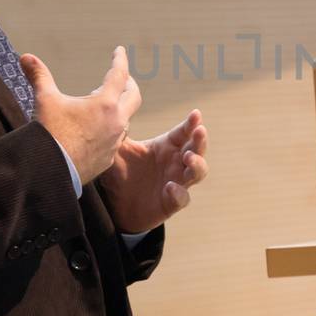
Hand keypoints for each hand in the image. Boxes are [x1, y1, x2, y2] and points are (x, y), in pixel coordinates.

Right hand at [20, 47, 141, 182]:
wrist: (49, 170)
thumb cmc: (49, 133)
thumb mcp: (45, 100)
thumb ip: (39, 76)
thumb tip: (26, 57)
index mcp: (105, 104)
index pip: (119, 74)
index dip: (120, 60)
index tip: (120, 51)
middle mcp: (116, 122)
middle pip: (134, 96)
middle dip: (129, 84)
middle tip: (121, 78)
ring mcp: (114, 142)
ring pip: (126, 120)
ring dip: (120, 108)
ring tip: (106, 104)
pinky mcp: (108, 158)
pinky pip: (117, 140)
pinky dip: (112, 130)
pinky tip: (99, 130)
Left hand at [97, 109, 208, 233]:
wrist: (114, 205)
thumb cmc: (121, 173)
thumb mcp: (117, 151)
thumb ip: (118, 132)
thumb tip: (114, 109)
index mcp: (166, 147)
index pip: (183, 132)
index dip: (191, 123)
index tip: (196, 114)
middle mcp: (176, 163)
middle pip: (197, 149)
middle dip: (200, 140)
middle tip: (200, 131)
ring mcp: (177, 183)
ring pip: (198, 173)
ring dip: (197, 164)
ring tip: (188, 157)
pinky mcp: (171, 203)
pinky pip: (182, 198)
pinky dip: (179, 193)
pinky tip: (170, 187)